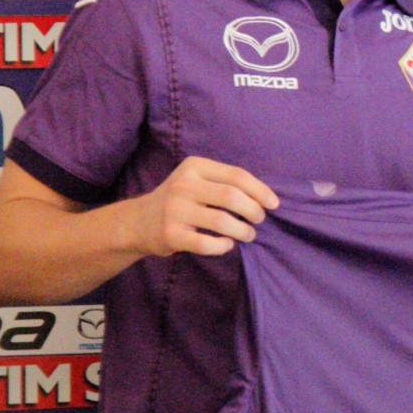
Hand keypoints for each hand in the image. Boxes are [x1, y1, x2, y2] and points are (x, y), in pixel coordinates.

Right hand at [125, 156, 278, 257]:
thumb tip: (265, 197)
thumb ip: (225, 183)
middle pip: (232, 197)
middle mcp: (183, 185)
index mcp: (194, 166)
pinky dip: (223, 246)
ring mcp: (175, 210)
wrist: (138, 221)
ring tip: (249, 235)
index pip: (237, 175)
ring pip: (222, 221)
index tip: (274, 204)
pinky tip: (227, 244)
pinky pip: (206, 243)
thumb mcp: (197, 180)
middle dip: (253, 211)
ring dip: (243, 231)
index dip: (260, 190)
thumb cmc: (180, 200)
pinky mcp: (170, 234)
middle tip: (259, 220)